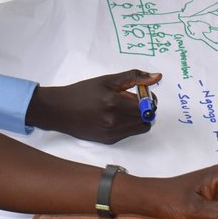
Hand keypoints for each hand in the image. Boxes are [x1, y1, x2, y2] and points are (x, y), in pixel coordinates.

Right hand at [27, 70, 160, 143]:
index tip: (143, 93)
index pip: (147, 105)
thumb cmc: (83, 92)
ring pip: (140, 127)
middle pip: (146, 117)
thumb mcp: (107, 80)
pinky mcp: (108, 141)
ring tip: (125, 108)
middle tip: (134, 100)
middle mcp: (114, 120)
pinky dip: (128, 125)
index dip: (149, 98)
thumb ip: (134, 77)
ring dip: (138, 118)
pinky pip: (129, 133)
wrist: (60, 110)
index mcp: (114, 102)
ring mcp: (111, 133)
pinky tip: (115, 117)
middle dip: (145, 108)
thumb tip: (157, 77)